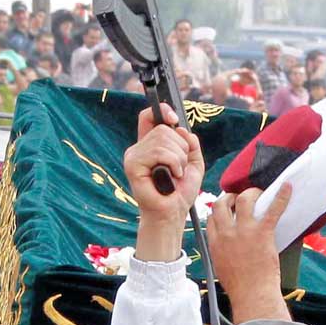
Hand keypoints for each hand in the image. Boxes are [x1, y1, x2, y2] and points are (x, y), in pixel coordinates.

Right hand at [126, 104, 204, 261]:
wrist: (173, 213)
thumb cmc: (180, 192)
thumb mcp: (192, 162)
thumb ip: (190, 143)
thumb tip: (182, 129)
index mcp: (150, 145)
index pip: (149, 116)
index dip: (162, 111)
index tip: (174, 118)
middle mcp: (139, 148)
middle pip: (163, 128)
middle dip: (180, 147)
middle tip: (180, 167)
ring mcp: (133, 156)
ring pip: (162, 139)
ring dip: (178, 158)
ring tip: (176, 174)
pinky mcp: (133, 165)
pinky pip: (159, 152)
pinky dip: (173, 163)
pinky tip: (171, 177)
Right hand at [207, 184, 291, 324]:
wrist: (252, 295)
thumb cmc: (238, 288)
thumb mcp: (220, 267)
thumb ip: (220, 252)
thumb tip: (227, 247)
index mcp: (215, 243)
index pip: (212, 218)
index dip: (218, 211)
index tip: (226, 209)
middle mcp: (227, 233)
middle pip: (223, 204)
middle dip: (230, 197)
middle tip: (239, 198)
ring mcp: (245, 231)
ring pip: (244, 200)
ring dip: (251, 193)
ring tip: (257, 194)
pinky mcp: (262, 232)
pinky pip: (272, 210)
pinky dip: (281, 197)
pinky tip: (287, 187)